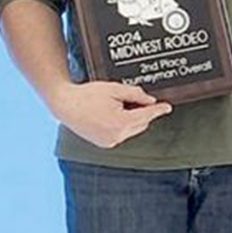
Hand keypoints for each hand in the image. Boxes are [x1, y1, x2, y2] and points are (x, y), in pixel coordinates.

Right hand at [47, 81, 172, 148]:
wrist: (65, 104)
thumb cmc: (86, 95)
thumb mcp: (113, 88)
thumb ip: (134, 94)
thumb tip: (149, 100)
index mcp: (121, 122)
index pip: (147, 115)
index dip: (158, 109)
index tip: (167, 107)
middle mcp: (117, 135)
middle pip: (141, 123)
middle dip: (140, 112)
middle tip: (129, 99)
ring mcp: (110, 141)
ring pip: (131, 129)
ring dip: (130, 119)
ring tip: (113, 106)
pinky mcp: (104, 143)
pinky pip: (121, 134)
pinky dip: (121, 125)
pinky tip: (107, 114)